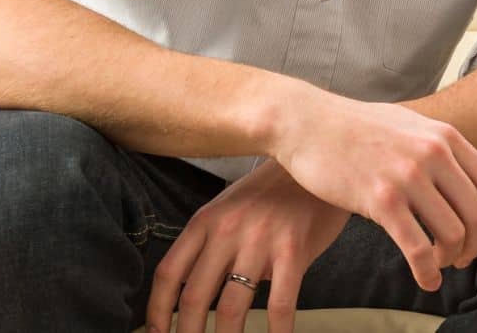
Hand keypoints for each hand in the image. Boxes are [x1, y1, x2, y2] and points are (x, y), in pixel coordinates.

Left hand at [146, 160, 347, 332]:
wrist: (319, 161)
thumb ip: (212, 243)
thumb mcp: (231, 206)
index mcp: (205, 220)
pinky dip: (277, 331)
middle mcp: (227, 231)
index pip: (168, 274)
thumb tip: (197, 294)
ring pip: (231, 307)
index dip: (157, 312)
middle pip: (194, 298)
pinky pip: (280, 303)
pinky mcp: (294, 250)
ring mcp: (260, 241)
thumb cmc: (274, 190)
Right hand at [267, 92, 476, 294]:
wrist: (307, 121)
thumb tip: (463, 174)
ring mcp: (408, 176)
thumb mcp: (409, 124)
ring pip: (453, 234)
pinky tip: (426, 281)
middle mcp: (433, 154)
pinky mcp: (380, 199)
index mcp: (445, 136)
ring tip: (439, 266)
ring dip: (451, 259)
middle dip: (476, 245)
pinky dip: (427, 271)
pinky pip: (418, 247)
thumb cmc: (355, 127)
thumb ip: (438, 145)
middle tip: (463, 258)